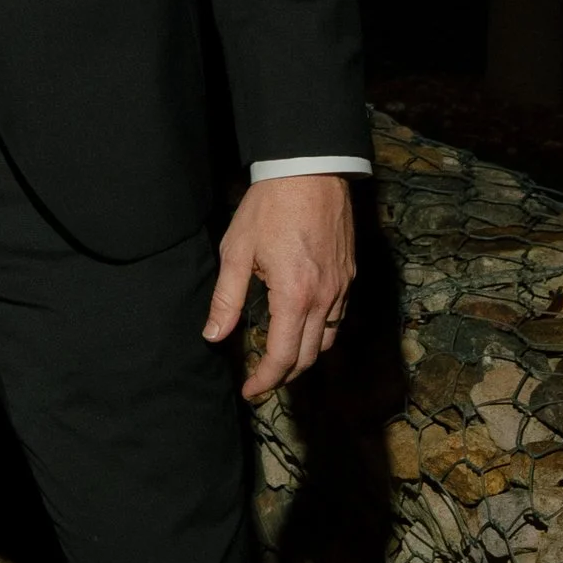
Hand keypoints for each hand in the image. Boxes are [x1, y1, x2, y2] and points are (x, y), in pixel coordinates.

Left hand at [203, 173, 354, 400]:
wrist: (310, 171)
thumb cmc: (269, 208)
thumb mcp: (237, 252)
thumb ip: (226, 299)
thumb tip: (213, 336)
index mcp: (294, 296)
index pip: (283, 356)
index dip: (266, 380)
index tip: (250, 390)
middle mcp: (325, 298)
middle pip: (310, 357)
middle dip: (285, 376)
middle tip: (261, 381)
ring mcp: (341, 287)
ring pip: (328, 340)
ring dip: (305, 358)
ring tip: (280, 361)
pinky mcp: (349, 275)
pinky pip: (338, 318)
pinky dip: (321, 334)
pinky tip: (302, 329)